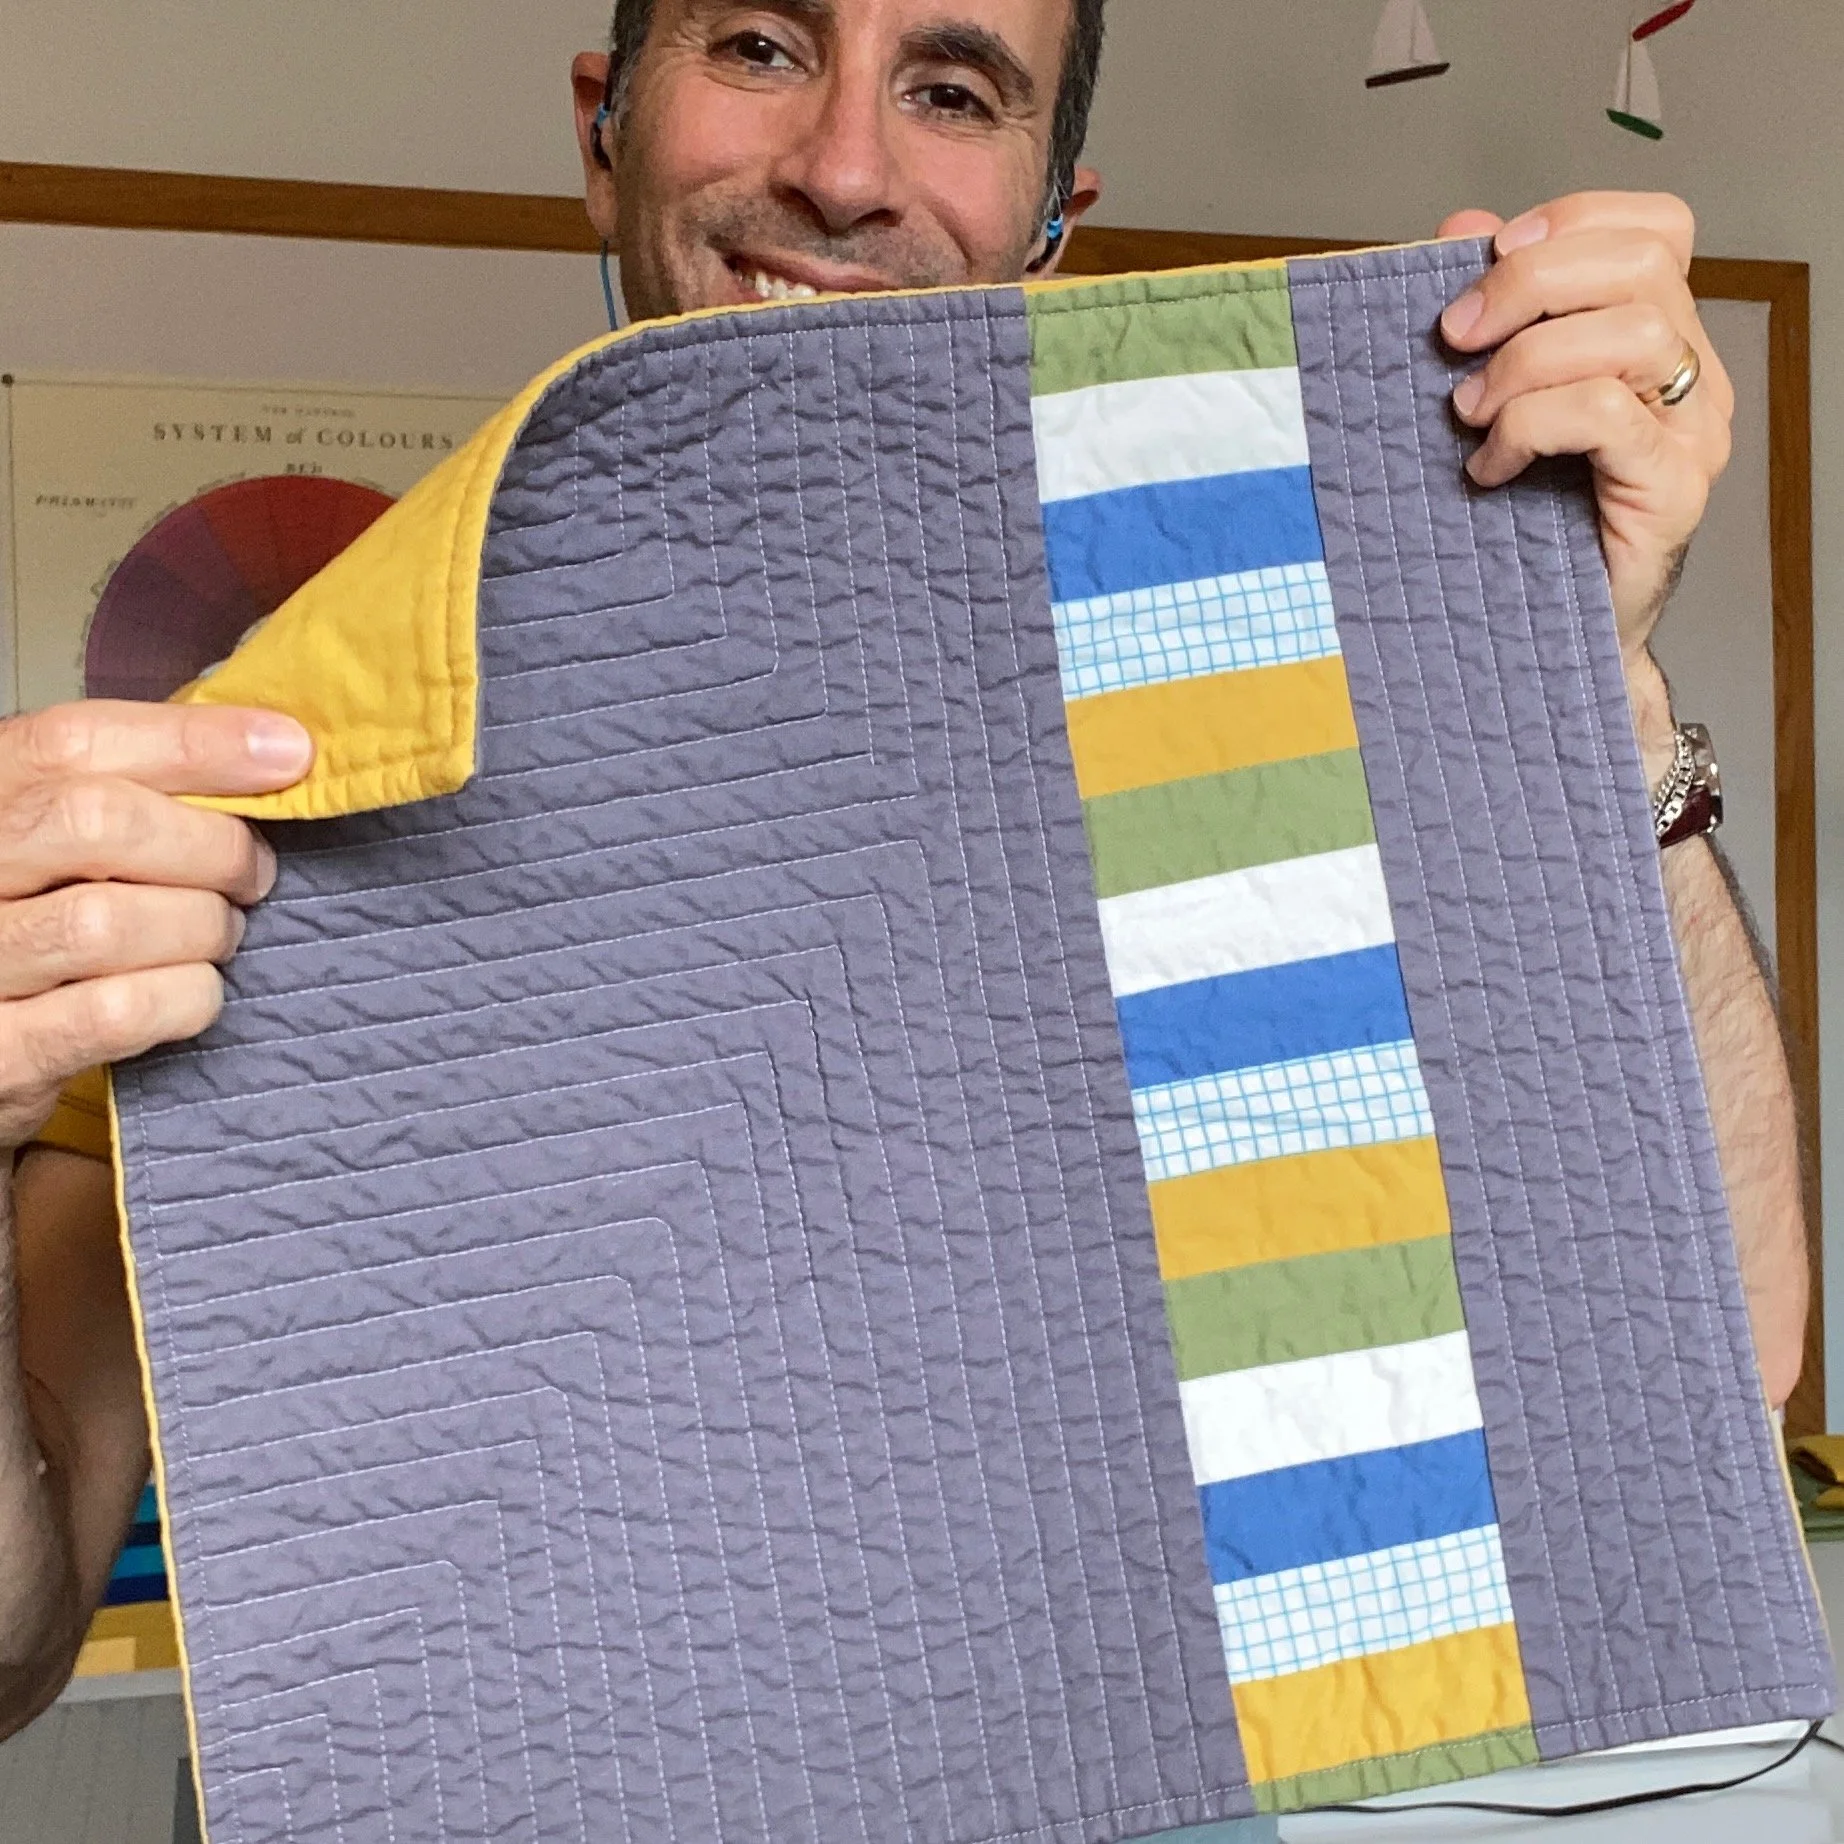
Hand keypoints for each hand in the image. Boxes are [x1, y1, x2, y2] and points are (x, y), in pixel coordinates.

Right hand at [0, 701, 311, 1150]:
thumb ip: (142, 791)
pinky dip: (184, 998)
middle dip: (209, 845)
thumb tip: (279, 747)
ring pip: (106, 922)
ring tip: (219, 935)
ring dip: (202, 928)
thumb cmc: (46, 923)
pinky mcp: (2, 1053)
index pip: (72, 742)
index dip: (192, 743)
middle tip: (252, 874)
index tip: (286, 752)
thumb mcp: (66, 844)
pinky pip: (115, 1012)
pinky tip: (194, 993)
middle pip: (93, 821)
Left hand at [1436, 192, 1733, 720]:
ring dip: (1523, 362)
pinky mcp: (1670, 487)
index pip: (1654, 228)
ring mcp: (1690, 431)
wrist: (1551, 634)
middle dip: (1527, 282)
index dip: (1569, 221)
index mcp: (1658, 334)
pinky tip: (1489, 467)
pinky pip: (1604, 413)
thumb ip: (1488, 311)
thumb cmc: (1523, 516)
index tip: (1484, 256)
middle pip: (1639, 264)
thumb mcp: (1495, 396)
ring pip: (1627, 331)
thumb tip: (1459, 226)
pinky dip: (1529, 426)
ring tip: (1468, 415)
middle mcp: (1690, 374)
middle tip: (1452, 339)